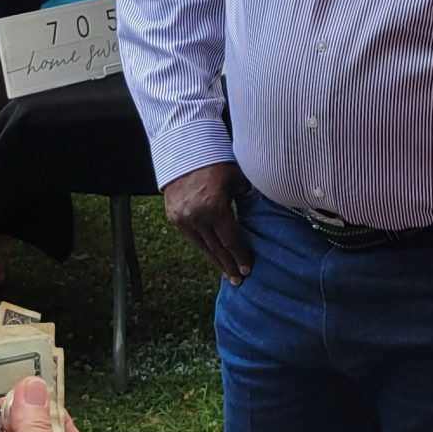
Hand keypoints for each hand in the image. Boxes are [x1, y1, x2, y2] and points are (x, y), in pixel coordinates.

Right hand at [162, 161, 252, 285]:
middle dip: (229, 265)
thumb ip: (248, 198)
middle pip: (216, 248)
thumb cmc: (217, 161)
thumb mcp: (238, 178)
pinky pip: (191, 237)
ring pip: (202, 246)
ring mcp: (182, 217)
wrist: (183, 150)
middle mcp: (196, 216)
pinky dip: (203, 248)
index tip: (249, 269)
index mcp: (215, 206)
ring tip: (227, 274)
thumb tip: (259, 214)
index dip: (240, 256)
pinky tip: (212, 255)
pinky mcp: (173, 216)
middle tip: (239, 281)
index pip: (231, 239)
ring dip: (215, 261)